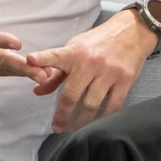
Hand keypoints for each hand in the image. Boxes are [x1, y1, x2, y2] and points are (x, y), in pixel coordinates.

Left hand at [25, 10, 157, 131]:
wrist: (131, 32)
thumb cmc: (98, 42)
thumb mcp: (75, 50)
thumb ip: (55, 72)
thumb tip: (37, 91)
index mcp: (74, 53)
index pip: (55, 56)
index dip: (42, 58)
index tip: (29, 61)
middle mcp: (90, 62)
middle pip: (72, 95)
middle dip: (62, 115)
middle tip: (57, 127)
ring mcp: (108, 72)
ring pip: (91, 104)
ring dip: (81, 121)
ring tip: (74, 129)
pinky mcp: (125, 81)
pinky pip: (112, 106)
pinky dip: (103, 118)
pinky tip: (95, 124)